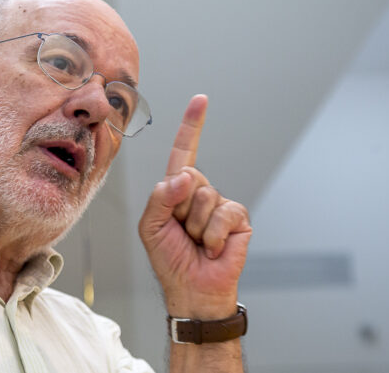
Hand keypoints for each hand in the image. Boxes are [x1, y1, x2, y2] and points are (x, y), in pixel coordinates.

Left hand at [138, 95, 251, 318]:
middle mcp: (199, 192)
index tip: (201, 101)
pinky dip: (213, 234)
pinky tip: (212, 248)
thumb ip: (160, 197)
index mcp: (176, 190)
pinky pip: (224, 213)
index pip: (183, 153)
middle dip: (179, 207)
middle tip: (180, 230)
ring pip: (204, 196)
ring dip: (195, 225)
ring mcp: (220, 205)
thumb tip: (185, 176)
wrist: (192, 289)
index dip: (192, 126)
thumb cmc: (169, 258)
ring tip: (195, 242)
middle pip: (189, 176)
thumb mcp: (150, 226)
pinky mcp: (238, 218)